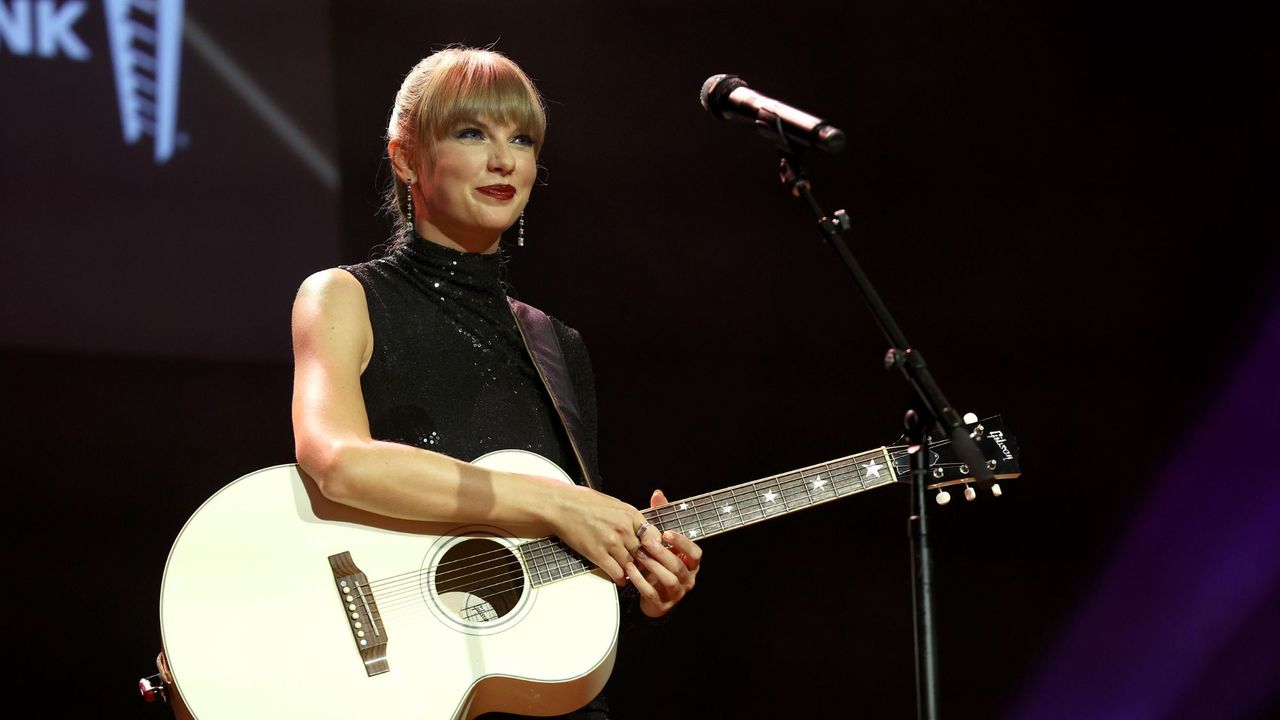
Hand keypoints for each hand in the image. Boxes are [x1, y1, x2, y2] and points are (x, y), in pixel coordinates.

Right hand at [549, 484, 648, 586]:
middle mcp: (623, 529)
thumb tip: (638, 529)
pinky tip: (620, 579)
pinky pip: (616, 572)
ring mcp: (611, 543)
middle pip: (643, 553)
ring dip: (632, 572)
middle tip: (645, 568)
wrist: (562, 506)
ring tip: (632, 575)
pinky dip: (620, 578)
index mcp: (630, 514)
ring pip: (631, 565)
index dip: (654, 547)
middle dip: (644, 561)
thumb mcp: (614, 504)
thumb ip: (628, 518)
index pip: (653, 536)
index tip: (652, 552)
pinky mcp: (598, 554)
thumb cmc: (584, 502)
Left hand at [627, 489, 702, 617]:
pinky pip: (652, 593)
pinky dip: (641, 582)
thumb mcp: (660, 540)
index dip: (682, 543)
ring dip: (653, 567)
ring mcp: (676, 593)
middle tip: (646, 543)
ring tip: (638, 556)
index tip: (667, 533)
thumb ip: (661, 517)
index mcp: (690, 564)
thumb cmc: (657, 563)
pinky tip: (631, 571)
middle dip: (662, 553)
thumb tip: (658, 494)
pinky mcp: (662, 605)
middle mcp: (687, 579)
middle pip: (678, 566)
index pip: (695, 553)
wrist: (650, 594)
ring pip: (668, 580)